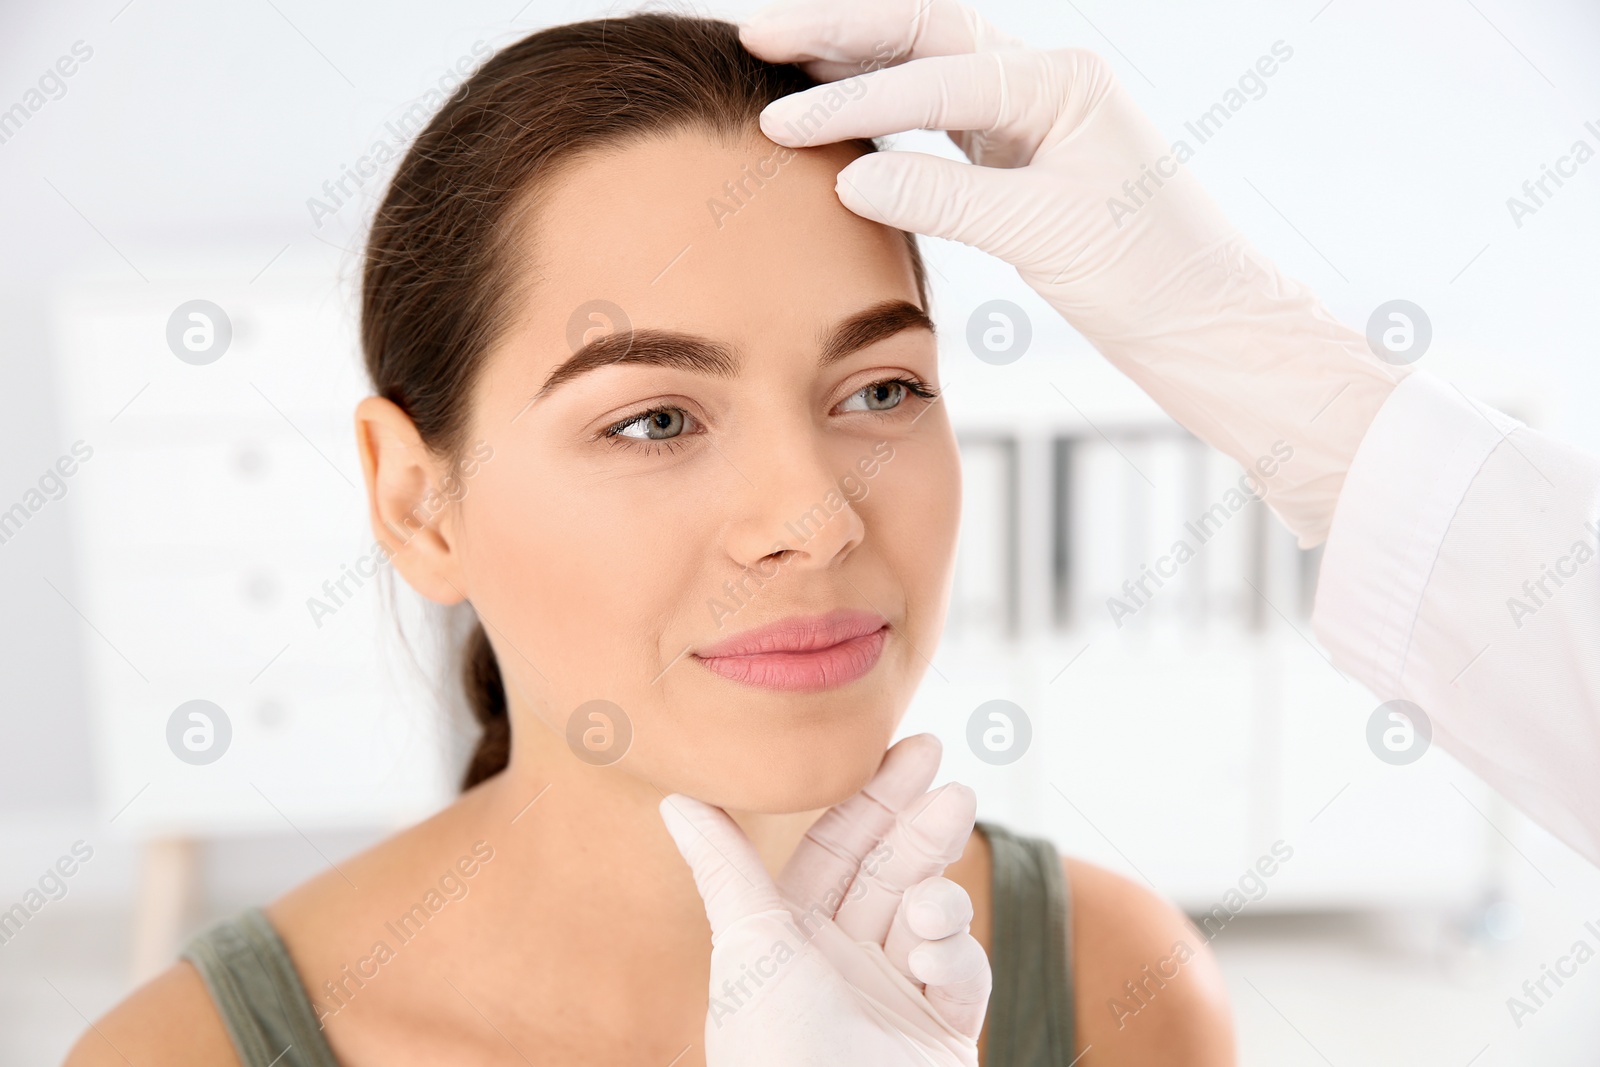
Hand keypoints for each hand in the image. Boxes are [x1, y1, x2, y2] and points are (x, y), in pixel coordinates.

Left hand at [659, 734, 989, 1065]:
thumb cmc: (776, 1048)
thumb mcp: (748, 948)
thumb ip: (725, 868)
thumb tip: (677, 795)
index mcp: (792, 934)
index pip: (838, 847)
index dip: (872, 796)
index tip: (913, 747)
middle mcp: (844, 958)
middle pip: (890, 868)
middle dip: (919, 825)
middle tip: (950, 782)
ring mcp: (898, 992)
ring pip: (930, 911)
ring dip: (935, 895)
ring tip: (926, 908)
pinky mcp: (946, 1028)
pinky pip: (962, 970)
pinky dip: (951, 957)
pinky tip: (931, 961)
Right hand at [741, 0, 1409, 546]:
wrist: (1208, 321)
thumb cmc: (1148, 277)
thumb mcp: (1045, 235)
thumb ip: (947, 198)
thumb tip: (849, 177)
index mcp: (1062, 83)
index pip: (936, 74)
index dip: (852, 99)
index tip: (778, 124)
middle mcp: (1048, 80)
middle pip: (925, 30)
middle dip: (840, 28)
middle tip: (758, 31)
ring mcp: (1035, 112)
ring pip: (928, 63)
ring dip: (856, 58)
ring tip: (779, 55)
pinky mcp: (1024, 152)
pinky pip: (939, 112)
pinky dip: (885, 107)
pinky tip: (840, 112)